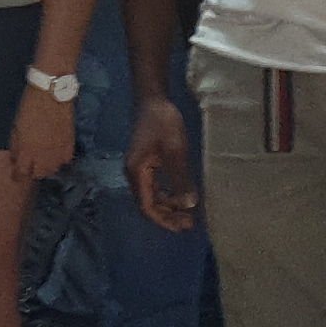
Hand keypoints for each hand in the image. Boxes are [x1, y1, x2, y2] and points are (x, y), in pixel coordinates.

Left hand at [9, 80, 78, 184]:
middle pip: (39, 174)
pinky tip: (56, 155)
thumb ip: (17, 146)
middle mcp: (44, 155)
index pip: (22, 173)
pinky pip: (65, 160)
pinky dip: (60, 160)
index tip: (16, 174)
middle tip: (30, 165)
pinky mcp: (70, 144)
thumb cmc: (30, 106)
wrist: (52, 92)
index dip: (18, 175)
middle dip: (33, 171)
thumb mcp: (17, 127)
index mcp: (27, 150)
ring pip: (53, 169)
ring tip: (43, 161)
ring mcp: (58, 151)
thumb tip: (16, 158)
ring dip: (47, 167)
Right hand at [127, 94, 198, 233]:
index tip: (183, 226)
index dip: (164, 219)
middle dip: (168, 216)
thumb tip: (189, 204)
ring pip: (152, 197)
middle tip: (190, 222)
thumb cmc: (163, 123)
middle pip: (148, 205)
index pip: (147, 206)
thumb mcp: (175, 151)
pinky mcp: (146, 164)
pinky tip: (182, 196)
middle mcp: (135, 174)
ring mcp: (139, 170)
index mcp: (137, 173)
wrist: (153, 101)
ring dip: (169, 207)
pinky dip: (168, 196)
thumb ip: (180, 178)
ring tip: (189, 213)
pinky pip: (155, 188)